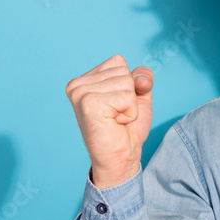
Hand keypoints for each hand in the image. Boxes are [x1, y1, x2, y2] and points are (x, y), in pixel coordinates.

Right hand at [65, 54, 153, 188]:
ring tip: (115, 120)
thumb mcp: (139, 96)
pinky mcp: (88, 103)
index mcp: (84, 80)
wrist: (121, 157)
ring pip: (127, 83)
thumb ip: (142, 78)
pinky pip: (127, 97)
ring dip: (130, 106)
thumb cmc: (127, 128)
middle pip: (124, 71)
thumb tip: (140, 78)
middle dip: (130, 96)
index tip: (117, 105)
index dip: (129, 84)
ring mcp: (80, 93)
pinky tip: (115, 124)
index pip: (119, 62)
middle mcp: (77, 84)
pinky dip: (129, 113)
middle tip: (117, 115)